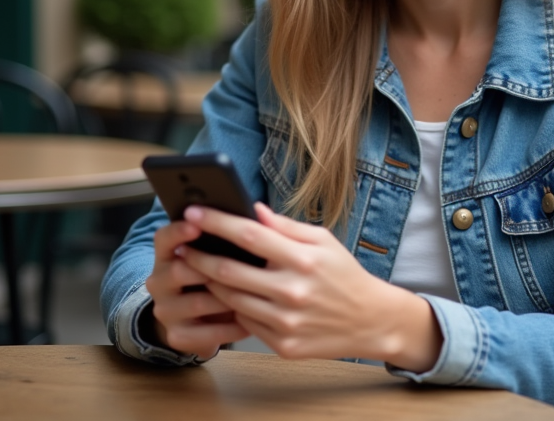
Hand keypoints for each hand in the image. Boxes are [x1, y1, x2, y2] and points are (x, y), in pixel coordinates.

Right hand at [144, 217, 249, 358]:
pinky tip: (249, 323)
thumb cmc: (214, 280)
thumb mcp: (216, 257)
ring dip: (225, 299)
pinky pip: (204, 333)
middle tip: (240, 268)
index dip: (178, 231)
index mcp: (167, 255)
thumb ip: (229, 238)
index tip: (196, 226)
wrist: (199, 323)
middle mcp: (159, 281)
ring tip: (253, 296)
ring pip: (194, 303)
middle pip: (177, 270)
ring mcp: (165, 311)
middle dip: (209, 269)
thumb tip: (260, 213)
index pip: (163, 238)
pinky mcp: (176, 336)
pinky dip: (229, 328)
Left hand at [178, 203, 441, 369]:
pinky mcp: (283, 344)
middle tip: (183, 246)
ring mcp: (286, 322)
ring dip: (210, 282)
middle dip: (198, 256)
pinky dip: (233, 307)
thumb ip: (286, 226)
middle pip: (228, 271)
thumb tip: (254, 210)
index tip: (194, 212)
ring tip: (199, 268)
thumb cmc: (344, 274)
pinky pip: (245, 322)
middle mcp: (292, 291)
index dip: (216, 222)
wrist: (370, 320)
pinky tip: (227, 294)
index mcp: (303, 259)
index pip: (249, 235)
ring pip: (230, 299)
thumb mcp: (323, 241)